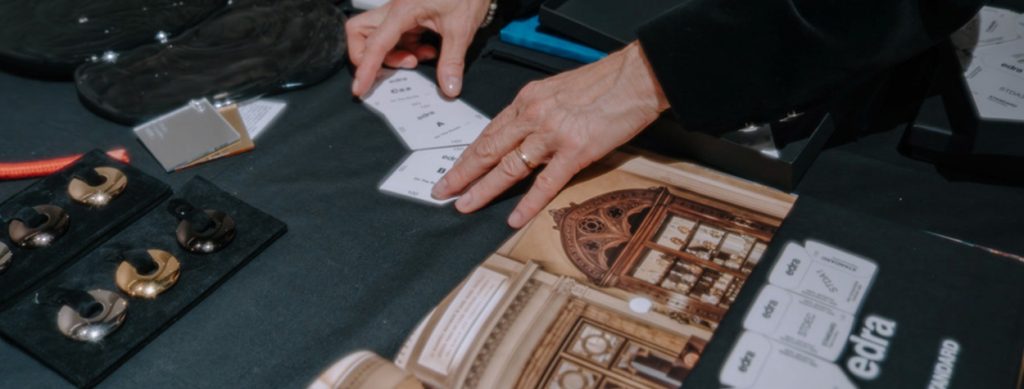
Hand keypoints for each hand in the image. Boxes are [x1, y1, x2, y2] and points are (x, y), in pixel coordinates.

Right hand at [346, 0, 490, 97]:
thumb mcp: (461, 28)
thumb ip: (452, 61)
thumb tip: (449, 87)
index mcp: (403, 10)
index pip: (375, 43)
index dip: (366, 68)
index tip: (361, 87)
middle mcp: (396, 11)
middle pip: (361, 33)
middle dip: (369, 56)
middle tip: (395, 67)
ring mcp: (401, 14)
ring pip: (378, 37)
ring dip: (393, 55)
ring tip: (418, 59)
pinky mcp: (409, 18)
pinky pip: (396, 38)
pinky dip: (406, 50)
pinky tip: (427, 52)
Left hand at [431, 41, 670, 227]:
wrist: (637, 77)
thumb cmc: (604, 82)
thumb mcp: (559, 90)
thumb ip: (538, 112)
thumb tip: (524, 134)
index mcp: (528, 100)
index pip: (490, 132)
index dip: (468, 154)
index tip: (453, 169)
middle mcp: (533, 116)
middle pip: (488, 149)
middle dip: (462, 173)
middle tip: (442, 191)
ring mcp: (552, 135)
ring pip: (508, 167)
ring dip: (483, 189)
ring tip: (464, 206)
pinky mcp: (576, 151)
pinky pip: (545, 183)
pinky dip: (527, 203)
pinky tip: (513, 218)